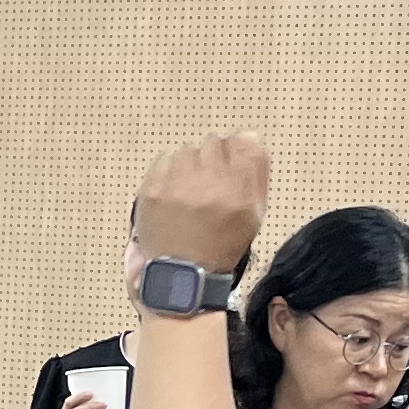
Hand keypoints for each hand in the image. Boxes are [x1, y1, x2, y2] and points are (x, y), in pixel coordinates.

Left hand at [135, 132, 272, 277]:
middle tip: (208, 180)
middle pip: (213, 143)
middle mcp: (209, 184)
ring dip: (190, 164)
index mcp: (239, 191)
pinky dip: (170, 170)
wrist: (184, 273)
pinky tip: (173, 189)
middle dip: (213, 157)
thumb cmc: (222, 244)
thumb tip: (250, 135)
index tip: (230, 162)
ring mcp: (177, 185)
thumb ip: (256, 173)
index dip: (236, 150)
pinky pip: (164, 160)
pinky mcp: (152, 189)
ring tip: (189, 187)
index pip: (242, 143)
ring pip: (187, 151)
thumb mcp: (253, 214)